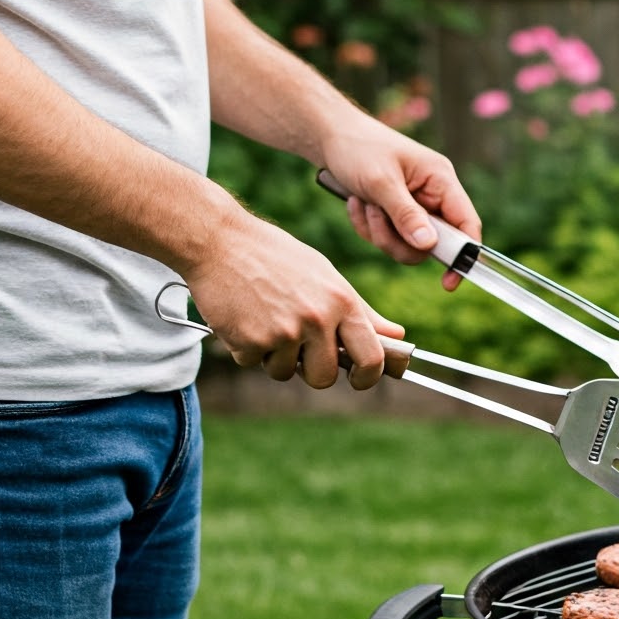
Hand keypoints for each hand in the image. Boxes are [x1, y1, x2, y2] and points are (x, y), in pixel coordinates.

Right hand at [186, 206, 402, 389]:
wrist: (220, 240)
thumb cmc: (276, 256)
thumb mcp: (326, 276)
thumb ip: (361, 312)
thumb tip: (397, 337)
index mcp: (341, 302)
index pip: (371, 356)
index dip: (370, 376)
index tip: (361, 378)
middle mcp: (316, 319)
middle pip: (326, 377)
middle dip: (313, 371)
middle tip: (299, 349)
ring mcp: (283, 332)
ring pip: (285, 373)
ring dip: (274, 356)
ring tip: (265, 318)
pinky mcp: (250, 341)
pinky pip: (254, 363)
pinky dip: (247, 347)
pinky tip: (243, 316)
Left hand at [323, 113, 481, 285]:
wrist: (331, 137)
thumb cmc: (359, 148)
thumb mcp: (381, 182)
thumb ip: (406, 215)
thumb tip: (429, 246)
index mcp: (441, 180)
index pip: (466, 224)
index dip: (463, 254)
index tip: (449, 282)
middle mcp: (433, 195)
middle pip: (433, 243)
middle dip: (399, 239)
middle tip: (375, 217)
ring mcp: (414, 205)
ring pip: (408, 245)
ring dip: (380, 232)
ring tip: (363, 204)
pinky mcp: (396, 212)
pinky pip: (389, 238)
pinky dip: (368, 227)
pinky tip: (356, 203)